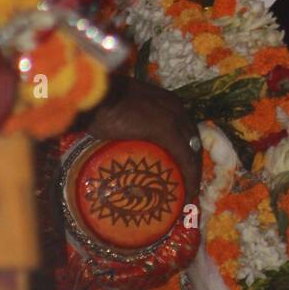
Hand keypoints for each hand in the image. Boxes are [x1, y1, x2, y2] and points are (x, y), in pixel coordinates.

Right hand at [88, 78, 200, 197]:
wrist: (94, 96)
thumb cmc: (99, 105)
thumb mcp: (121, 111)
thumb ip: (128, 124)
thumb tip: (119, 141)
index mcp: (165, 101)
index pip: (185, 128)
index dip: (186, 147)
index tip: (182, 166)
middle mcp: (175, 107)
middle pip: (192, 139)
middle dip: (192, 161)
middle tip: (187, 182)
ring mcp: (172, 117)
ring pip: (192, 149)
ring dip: (193, 172)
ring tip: (189, 193)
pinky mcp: (166, 130)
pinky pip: (185, 157)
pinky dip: (190, 176)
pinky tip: (188, 192)